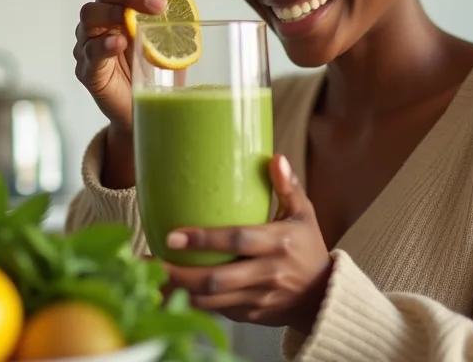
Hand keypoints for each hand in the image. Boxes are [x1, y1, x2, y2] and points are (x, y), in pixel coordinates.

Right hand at [73, 0, 166, 129]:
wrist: (150, 109)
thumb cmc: (155, 71)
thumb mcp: (169, 40)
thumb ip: (171, 13)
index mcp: (113, 15)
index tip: (162, 2)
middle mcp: (96, 28)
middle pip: (98, 2)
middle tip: (156, 8)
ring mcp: (88, 49)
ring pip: (88, 24)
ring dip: (111, 18)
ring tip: (132, 27)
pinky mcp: (88, 73)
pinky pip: (89, 56)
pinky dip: (102, 47)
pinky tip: (117, 43)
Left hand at [164, 155, 332, 333]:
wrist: (322, 296)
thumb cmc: (308, 246)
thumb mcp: (304, 214)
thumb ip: (288, 186)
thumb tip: (276, 157)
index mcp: (279, 243)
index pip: (238, 240)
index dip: (204, 239)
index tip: (173, 235)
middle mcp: (267, 273)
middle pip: (217, 279)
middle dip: (180, 273)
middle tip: (150, 261)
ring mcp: (258, 298)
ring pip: (212, 301)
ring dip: (178, 292)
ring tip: (150, 278)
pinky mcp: (250, 315)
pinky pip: (216, 312)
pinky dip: (190, 304)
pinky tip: (168, 293)